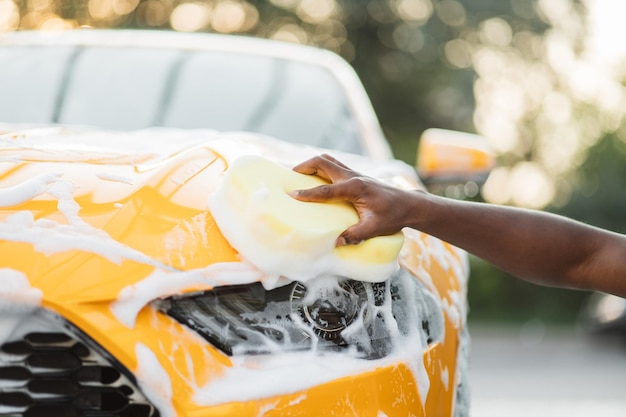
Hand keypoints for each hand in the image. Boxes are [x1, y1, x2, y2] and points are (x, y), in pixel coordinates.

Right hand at [290, 154, 420, 245]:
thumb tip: (337, 241)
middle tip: (289, 178)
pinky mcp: (355, 175)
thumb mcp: (375, 228)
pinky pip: (333, 165)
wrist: (409, 204)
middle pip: (322, 162)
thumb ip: (356, 235)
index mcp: (355, 188)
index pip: (326, 190)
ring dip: (311, 165)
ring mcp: (354, 173)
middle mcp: (353, 176)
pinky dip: (320, 168)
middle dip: (303, 167)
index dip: (308, 193)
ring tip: (298, 176)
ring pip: (327, 160)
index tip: (291, 195)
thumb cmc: (393, 216)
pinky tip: (315, 179)